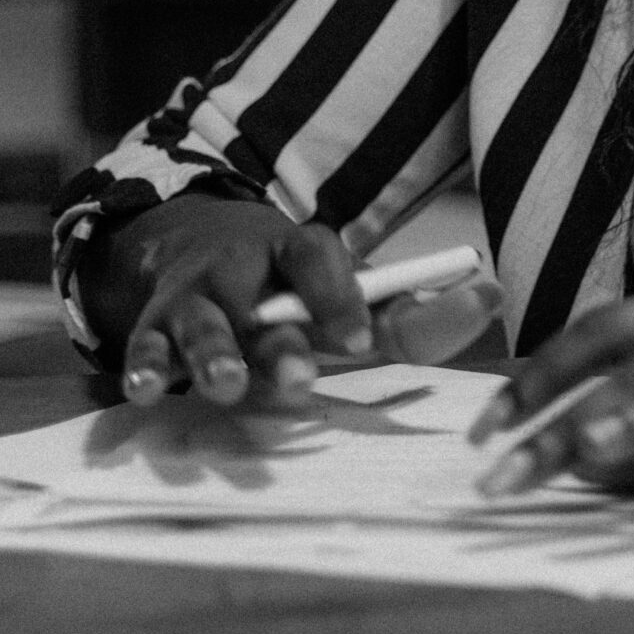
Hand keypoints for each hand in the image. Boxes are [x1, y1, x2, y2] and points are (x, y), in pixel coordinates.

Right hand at [86, 197, 502, 410]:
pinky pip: (144, 346)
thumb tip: (490, 296)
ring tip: (228, 386)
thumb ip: (413, 310)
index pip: (319, 261)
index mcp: (297, 248)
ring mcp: (195, 297)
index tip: (363, 341)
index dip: (340, 298)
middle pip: (259, 301)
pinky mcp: (154, 327)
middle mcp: (243, 268)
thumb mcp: (349, 291)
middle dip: (279, 342)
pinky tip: (146, 389)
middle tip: (300, 377)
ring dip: (214, 355)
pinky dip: (143, 366)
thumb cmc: (296, 287)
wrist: (199, 244)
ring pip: (201, 324)